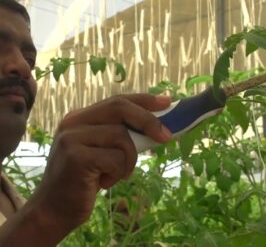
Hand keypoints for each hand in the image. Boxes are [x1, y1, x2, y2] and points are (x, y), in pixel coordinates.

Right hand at [29, 94, 170, 233]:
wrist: (55, 209)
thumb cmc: (85, 179)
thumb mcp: (103, 151)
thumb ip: (120, 134)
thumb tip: (157, 126)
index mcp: (80, 117)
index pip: (117, 100)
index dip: (143, 100)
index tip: (166, 102)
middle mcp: (73, 121)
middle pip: (120, 107)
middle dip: (148, 120)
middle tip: (167, 137)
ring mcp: (72, 137)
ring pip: (121, 136)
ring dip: (129, 160)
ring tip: (117, 174)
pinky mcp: (76, 156)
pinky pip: (115, 158)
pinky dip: (118, 173)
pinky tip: (103, 183)